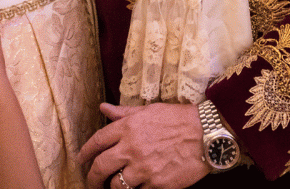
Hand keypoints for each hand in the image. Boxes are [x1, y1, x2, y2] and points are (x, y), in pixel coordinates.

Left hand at [79, 102, 208, 188]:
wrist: (208, 134)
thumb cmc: (180, 120)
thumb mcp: (150, 111)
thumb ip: (124, 113)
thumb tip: (104, 108)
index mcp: (128, 127)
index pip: (97, 142)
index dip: (85, 153)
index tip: (82, 160)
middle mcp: (132, 148)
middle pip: (100, 167)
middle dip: (92, 178)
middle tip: (93, 182)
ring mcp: (143, 168)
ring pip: (116, 185)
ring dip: (114, 186)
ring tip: (118, 185)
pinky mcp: (156, 184)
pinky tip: (139, 186)